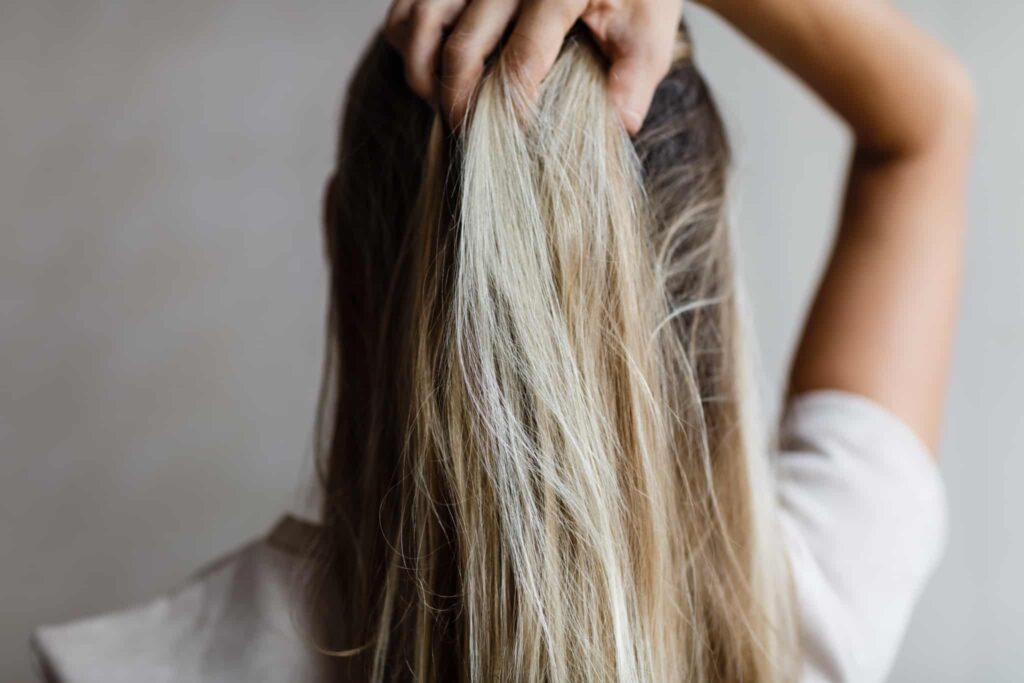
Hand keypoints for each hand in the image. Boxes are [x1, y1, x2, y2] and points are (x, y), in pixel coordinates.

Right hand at [385, 0, 682, 132]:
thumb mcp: (648, 31)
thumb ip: (635, 78)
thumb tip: (620, 125)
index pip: (523, 62)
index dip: (513, 112)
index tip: (515, 141)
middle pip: (462, 49)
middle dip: (459, 105)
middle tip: (469, 137)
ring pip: (421, 25)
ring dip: (424, 76)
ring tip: (445, 106)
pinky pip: (407, 10)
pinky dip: (408, 45)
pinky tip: (432, 71)